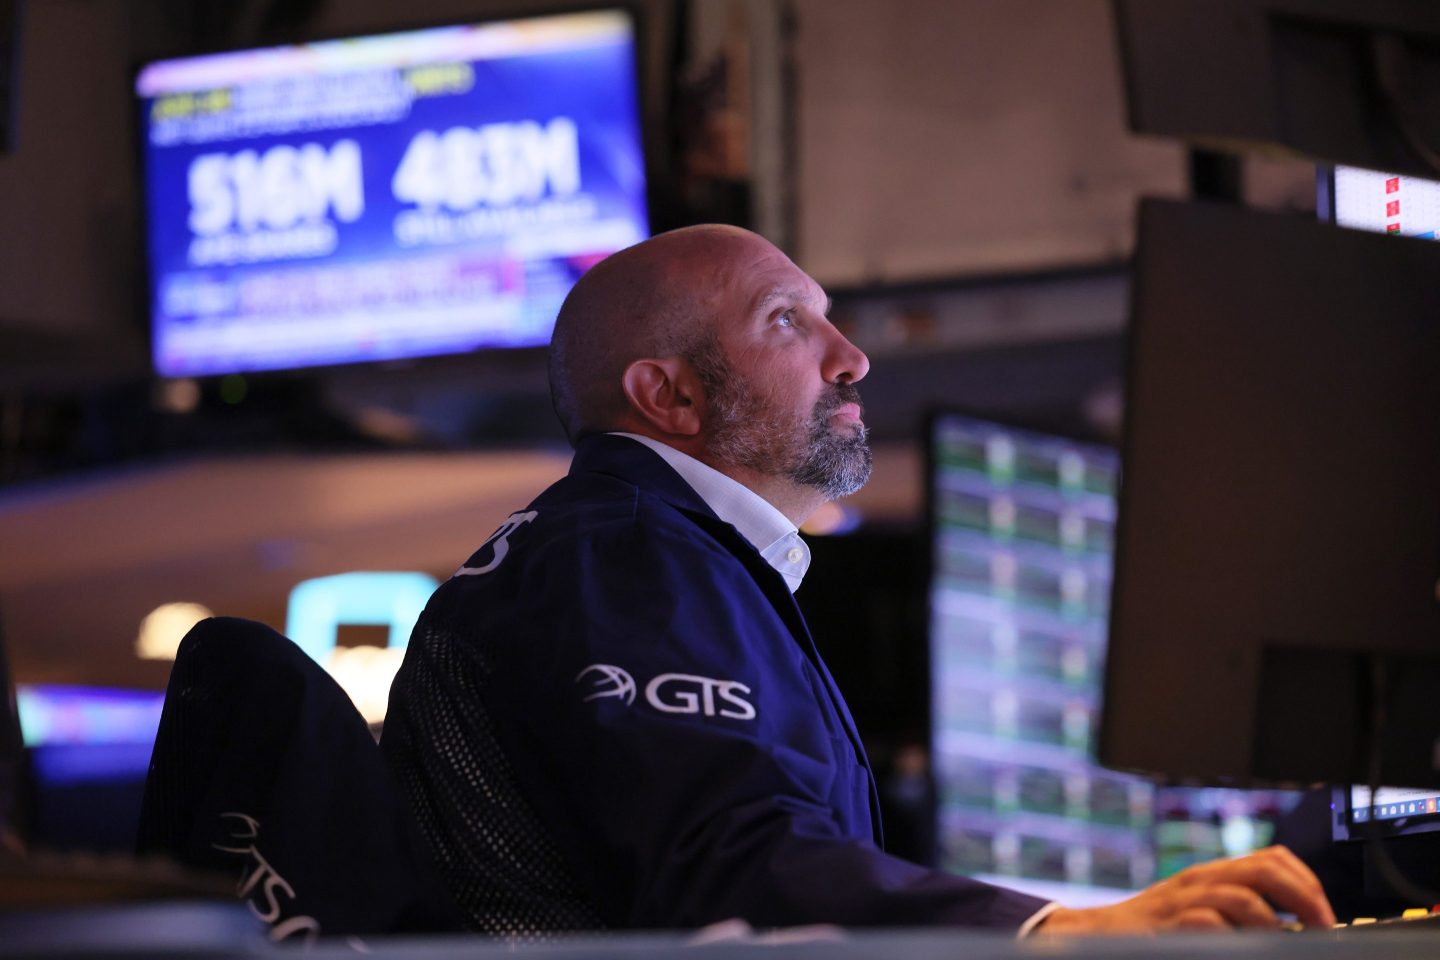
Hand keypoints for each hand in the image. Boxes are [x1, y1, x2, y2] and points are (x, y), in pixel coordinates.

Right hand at [1036, 845, 1335, 934]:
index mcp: (1214, 875)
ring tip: (1287, 943)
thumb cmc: (1153, 929)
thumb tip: (1295, 927)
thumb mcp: (1199, 909)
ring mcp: (1183, 901)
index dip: (1307, 883)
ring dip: (1273, 924)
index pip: (1272, 858)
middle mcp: (1201, 880)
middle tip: (1321, 927)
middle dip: (1304, 898)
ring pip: (1241, 896)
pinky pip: (1207, 923)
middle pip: (1264, 869)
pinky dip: (1234, 938)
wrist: (1096, 934)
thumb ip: (1238, 910)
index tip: (1325, 915)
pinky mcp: (1168, 925)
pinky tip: (1242, 949)